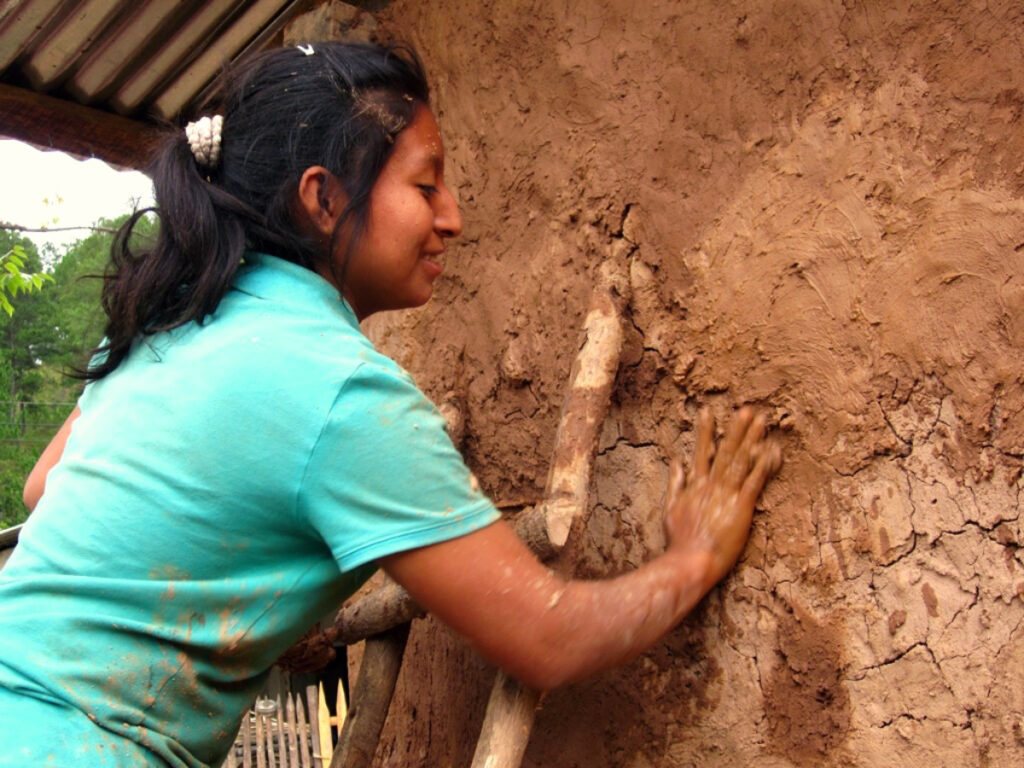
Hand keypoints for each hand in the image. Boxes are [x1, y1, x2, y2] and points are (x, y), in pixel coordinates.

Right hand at [665, 407, 781, 585]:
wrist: (691, 560)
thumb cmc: (680, 540)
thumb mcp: (671, 509)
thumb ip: (675, 483)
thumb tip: (675, 462)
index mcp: (695, 486)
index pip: (701, 453)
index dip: (705, 432)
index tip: (708, 412)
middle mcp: (711, 485)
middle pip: (724, 452)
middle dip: (734, 430)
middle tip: (745, 409)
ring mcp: (726, 495)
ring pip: (740, 462)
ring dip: (751, 440)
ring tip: (761, 421)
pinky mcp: (741, 508)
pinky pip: (754, 482)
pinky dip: (762, 465)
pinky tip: (771, 451)